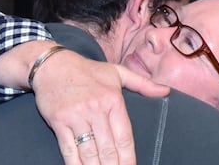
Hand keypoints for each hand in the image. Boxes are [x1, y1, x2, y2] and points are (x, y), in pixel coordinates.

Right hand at [32, 51, 169, 164]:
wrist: (52, 65)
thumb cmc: (87, 70)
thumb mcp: (117, 72)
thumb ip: (143, 84)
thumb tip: (166, 92)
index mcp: (113, 100)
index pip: (124, 137)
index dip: (129, 158)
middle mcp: (96, 109)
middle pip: (108, 148)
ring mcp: (77, 117)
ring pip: (89, 152)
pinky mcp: (60, 122)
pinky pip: (69, 149)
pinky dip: (76, 164)